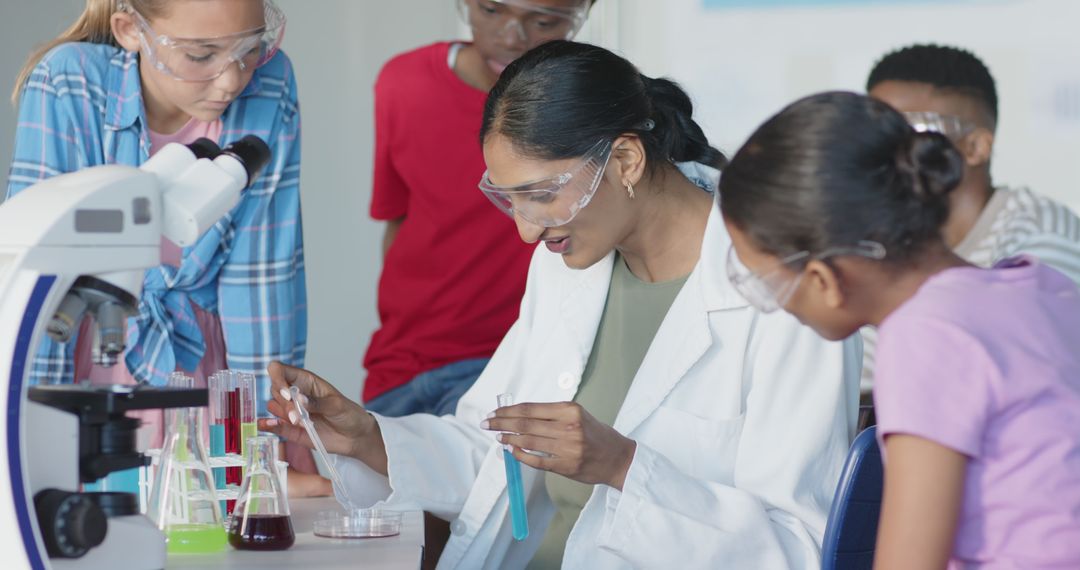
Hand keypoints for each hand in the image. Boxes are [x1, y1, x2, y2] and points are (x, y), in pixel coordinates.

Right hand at [258, 361, 385, 471]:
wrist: (354, 437)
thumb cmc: (348, 414)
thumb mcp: (337, 405)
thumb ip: (317, 403)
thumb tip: (298, 400)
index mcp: (306, 381)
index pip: (280, 370)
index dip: (278, 378)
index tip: (288, 394)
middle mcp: (295, 394)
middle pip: (275, 389)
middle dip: (285, 403)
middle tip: (299, 415)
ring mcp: (291, 411)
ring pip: (272, 405)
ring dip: (282, 414)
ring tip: (300, 423)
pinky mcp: (289, 428)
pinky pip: (271, 424)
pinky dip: (266, 424)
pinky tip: (265, 425)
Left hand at [482, 402, 636, 489]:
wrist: (618, 458)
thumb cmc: (595, 434)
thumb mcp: (577, 415)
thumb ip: (550, 415)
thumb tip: (518, 415)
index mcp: (570, 410)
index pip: (530, 408)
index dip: (508, 411)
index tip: (494, 412)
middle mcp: (569, 427)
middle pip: (525, 423)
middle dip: (501, 423)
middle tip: (486, 423)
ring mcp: (567, 448)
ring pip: (528, 441)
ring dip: (509, 439)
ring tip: (498, 437)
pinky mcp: (566, 466)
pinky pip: (536, 460)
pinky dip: (521, 455)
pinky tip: (511, 451)